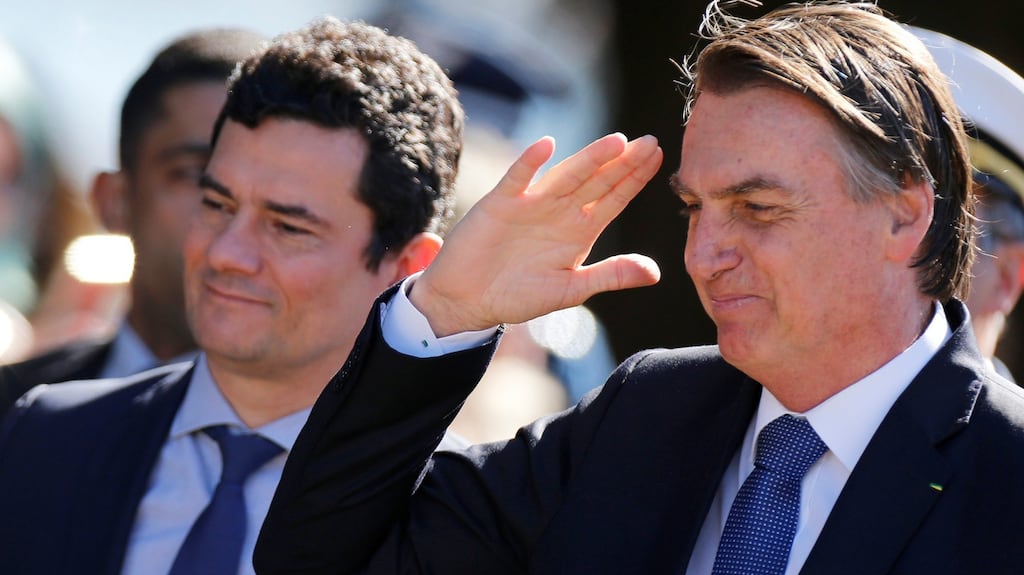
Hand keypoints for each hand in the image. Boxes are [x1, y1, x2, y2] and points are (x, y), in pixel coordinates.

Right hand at [411, 133, 662, 335]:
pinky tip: (546, 146)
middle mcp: (559, 211)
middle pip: (596, 181)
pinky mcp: (500, 204)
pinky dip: (529, 163)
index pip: (614, 198)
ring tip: (616, 142)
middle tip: (649, 140)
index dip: (635, 178)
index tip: (659, 156)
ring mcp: (531, 204)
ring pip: (566, 175)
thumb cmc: (518, 296)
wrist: (468, 300)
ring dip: (589, 159)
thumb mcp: (571, 289)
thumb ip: (610, 276)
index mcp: (579, 231)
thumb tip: (655, 272)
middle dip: (622, 162)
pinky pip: (517, 179)